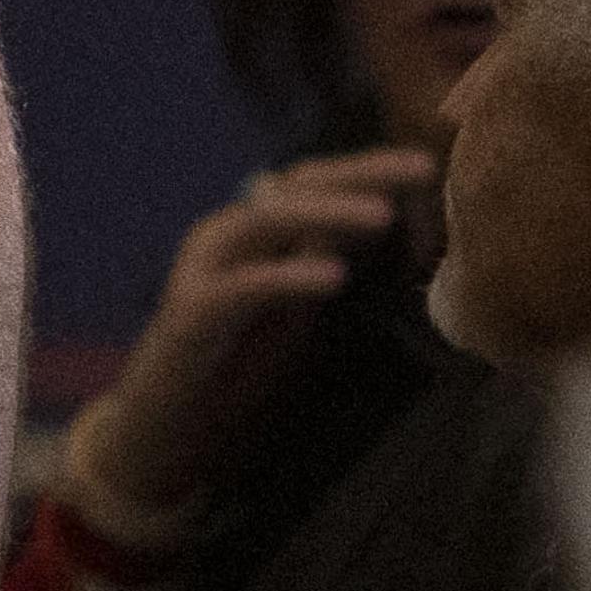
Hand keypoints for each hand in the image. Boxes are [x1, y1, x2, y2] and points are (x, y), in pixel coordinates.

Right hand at [63, 150, 435, 539]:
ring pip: (266, 221)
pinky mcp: (192, 311)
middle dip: (360, 174)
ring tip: (383, 215)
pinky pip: (245, 286)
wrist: (165, 424)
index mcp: (251, 231)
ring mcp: (203, 268)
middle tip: (422, 168)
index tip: (425, 166)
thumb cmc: (234, 366)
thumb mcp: (294, 304)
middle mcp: (224, 236)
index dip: (368, 169)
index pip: (313, 182)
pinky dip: (289, 276)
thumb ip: (322, 258)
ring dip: (327, 213)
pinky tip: (333, 277)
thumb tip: (382, 219)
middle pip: (294, 186)